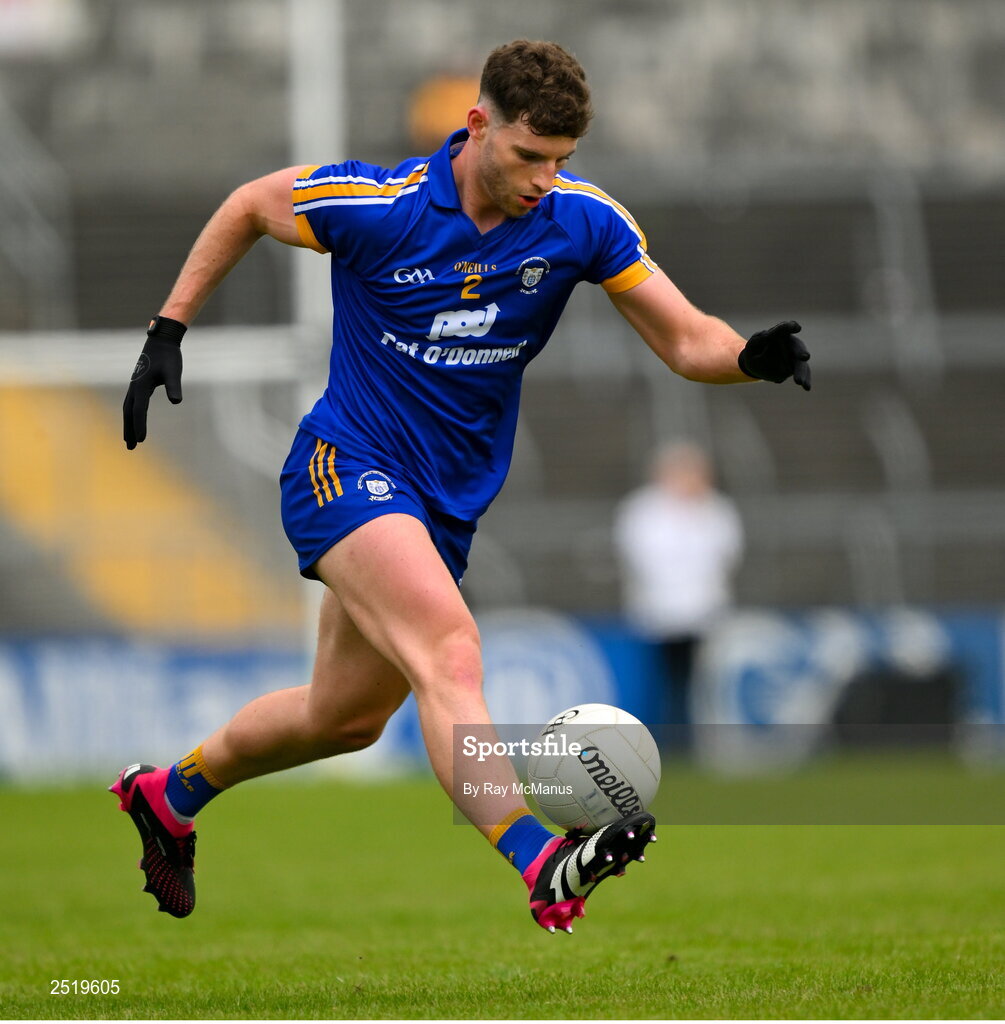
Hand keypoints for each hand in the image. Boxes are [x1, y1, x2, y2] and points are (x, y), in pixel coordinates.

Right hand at [123, 316, 185, 448]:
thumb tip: (176, 401)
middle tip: (130, 447)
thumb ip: (174, 386)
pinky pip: (132, 403)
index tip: (142, 441)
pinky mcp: (138, 383)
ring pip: (128, 408)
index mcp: (141, 385)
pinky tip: (135, 419)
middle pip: (129, 412)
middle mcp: (134, 386)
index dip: (140, 426)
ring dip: (128, 424)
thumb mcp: (174, 371)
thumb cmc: (169, 356)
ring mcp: (135, 384)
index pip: (139, 410)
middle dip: (129, 430)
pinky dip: (131, 414)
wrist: (162, 340)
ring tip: (129, 439)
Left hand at [738, 320, 810, 390]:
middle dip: (800, 352)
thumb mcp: (752, 346)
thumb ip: (758, 343)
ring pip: (800, 363)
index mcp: (778, 334)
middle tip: (804, 357)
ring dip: (801, 372)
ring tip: (800, 382)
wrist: (758, 360)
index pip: (784, 329)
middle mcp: (790, 343)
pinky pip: (802, 373)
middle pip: (797, 347)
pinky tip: (806, 387)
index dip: (790, 327)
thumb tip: (769, 346)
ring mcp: (795, 355)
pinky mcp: (796, 366)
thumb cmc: (756, 349)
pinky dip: (805, 379)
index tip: (796, 327)